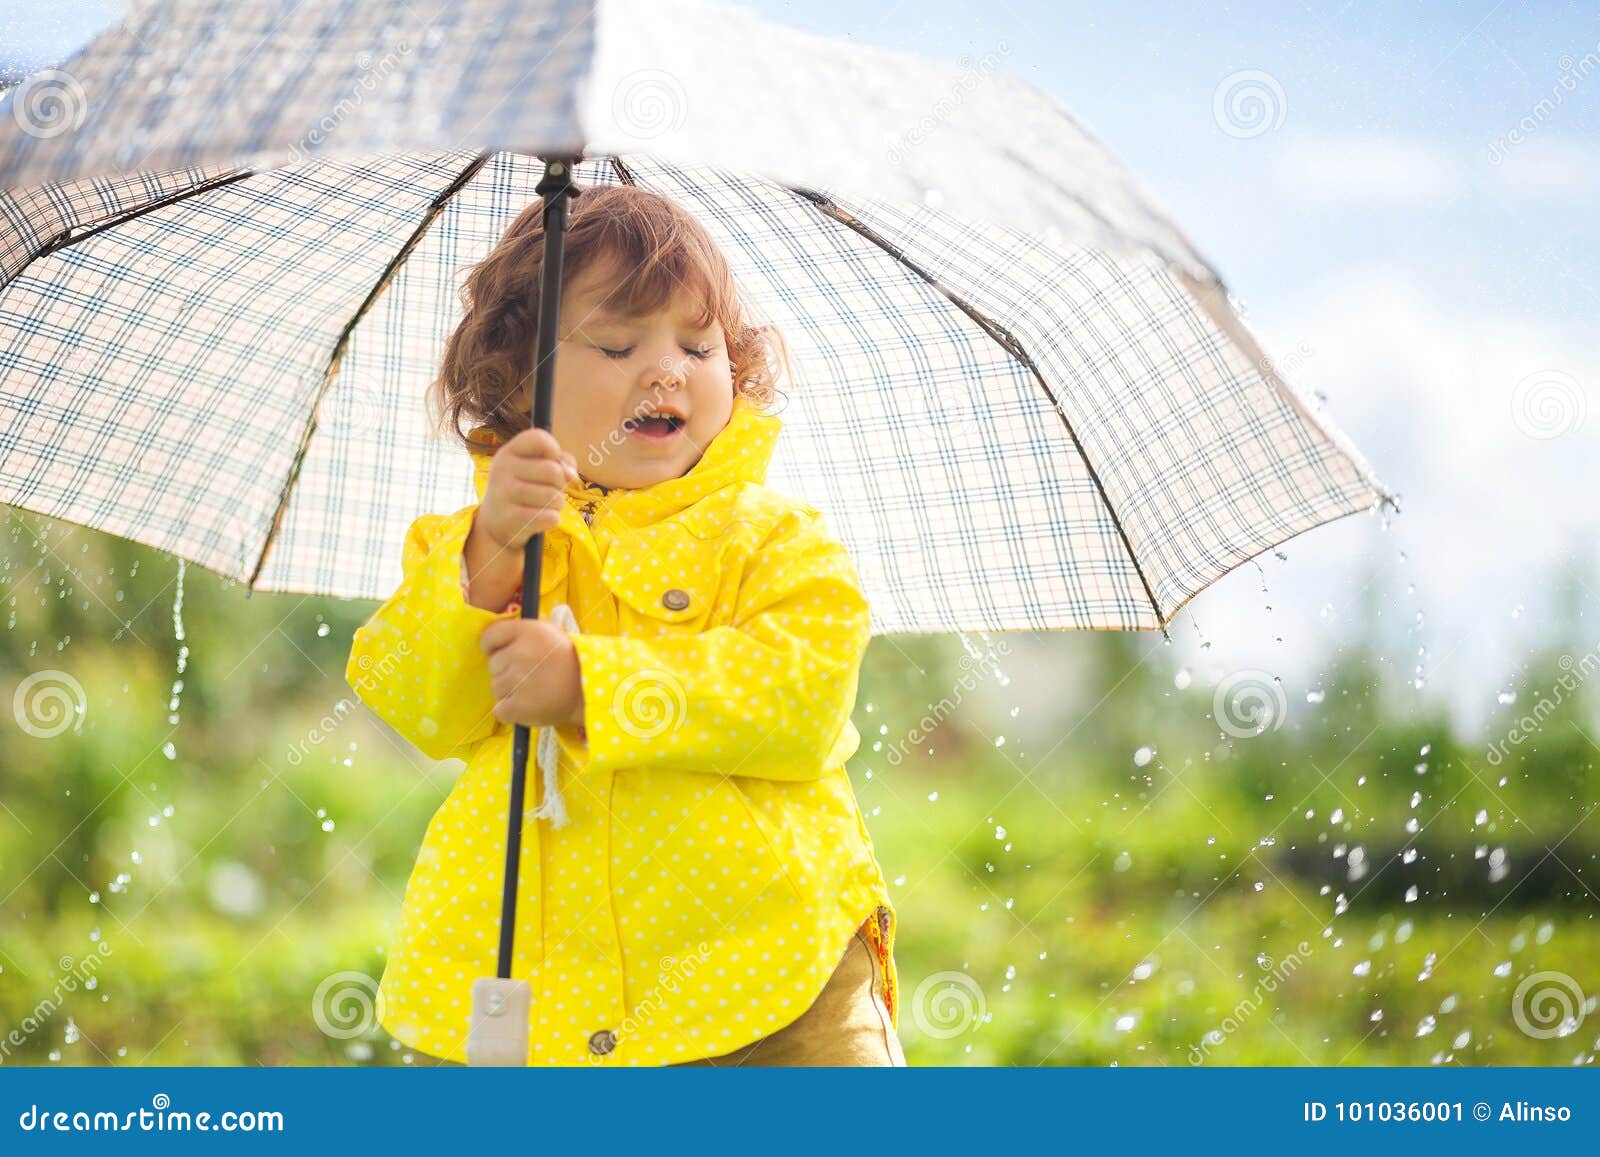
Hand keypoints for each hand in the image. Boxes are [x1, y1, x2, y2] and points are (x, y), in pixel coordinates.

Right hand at [477, 426, 579, 551]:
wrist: (495, 521)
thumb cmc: (525, 487)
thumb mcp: (537, 466)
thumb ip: (561, 461)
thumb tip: (571, 475)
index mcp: (509, 451)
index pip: (538, 438)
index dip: (554, 449)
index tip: (554, 461)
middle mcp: (503, 469)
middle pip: (553, 470)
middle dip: (561, 483)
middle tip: (551, 488)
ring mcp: (504, 493)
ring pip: (553, 496)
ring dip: (558, 503)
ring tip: (545, 504)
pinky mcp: (510, 518)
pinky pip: (550, 517)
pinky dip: (552, 519)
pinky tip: (540, 518)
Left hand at [480, 617, 584, 728]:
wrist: (591, 692)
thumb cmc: (572, 661)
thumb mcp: (553, 633)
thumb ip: (525, 633)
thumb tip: (501, 640)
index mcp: (527, 632)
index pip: (490, 636)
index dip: (492, 646)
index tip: (500, 653)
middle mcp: (519, 653)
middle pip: (493, 664)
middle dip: (506, 670)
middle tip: (528, 675)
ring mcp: (517, 681)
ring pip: (496, 687)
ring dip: (509, 691)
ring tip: (531, 692)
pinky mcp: (517, 707)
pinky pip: (499, 709)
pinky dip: (510, 711)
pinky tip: (527, 706)